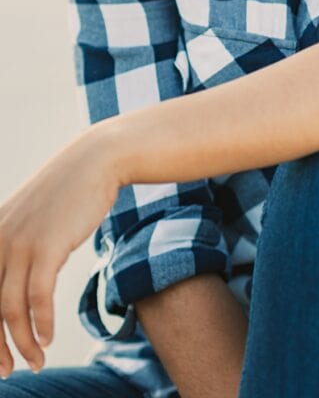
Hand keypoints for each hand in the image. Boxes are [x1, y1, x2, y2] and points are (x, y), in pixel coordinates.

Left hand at [0, 124, 119, 377]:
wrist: (95, 161)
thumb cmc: (67, 193)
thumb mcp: (31, 220)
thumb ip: (15, 246)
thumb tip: (11, 284)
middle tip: (7, 372)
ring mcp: (20, 243)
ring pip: (9, 309)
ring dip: (22, 343)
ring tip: (36, 361)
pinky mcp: (46, 246)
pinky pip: (37, 297)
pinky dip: (41, 323)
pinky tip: (48, 338)